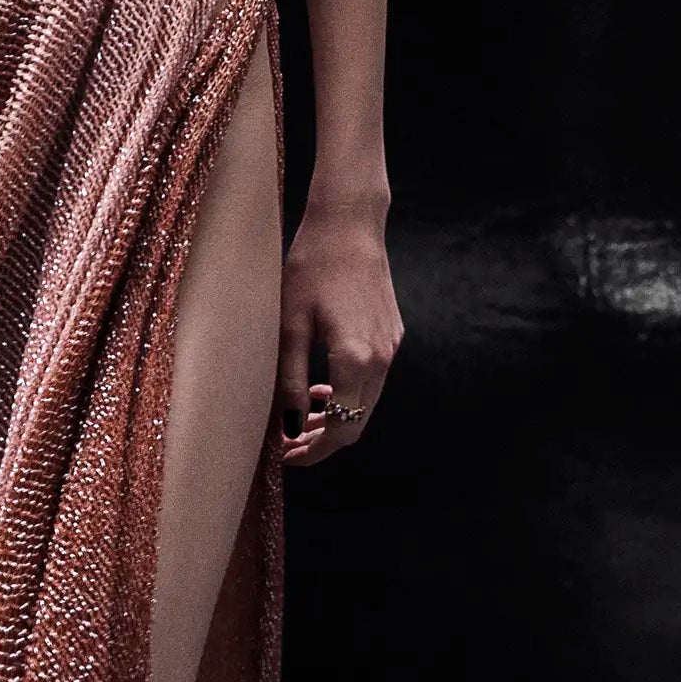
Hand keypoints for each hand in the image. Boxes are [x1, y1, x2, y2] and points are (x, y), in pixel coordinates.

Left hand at [277, 198, 400, 468]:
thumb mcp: (290, 325)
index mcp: (356, 359)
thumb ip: (291, 380)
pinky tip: (323, 385)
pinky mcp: (392, 334)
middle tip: (291, 444)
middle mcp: (381, 358)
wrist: (350, 225)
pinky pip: (373, 379)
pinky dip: (350, 393)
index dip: (315, 451)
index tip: (288, 457)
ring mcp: (391, 346)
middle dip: (325, 440)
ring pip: (367, 402)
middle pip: (359, 423)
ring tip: (303, 416)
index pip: (342, 429)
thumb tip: (290, 426)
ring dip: (337, 418)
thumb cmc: (312, 267)